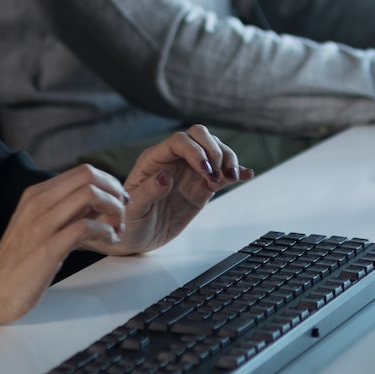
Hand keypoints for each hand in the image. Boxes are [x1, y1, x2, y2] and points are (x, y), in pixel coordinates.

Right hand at [0, 165, 130, 324]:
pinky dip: (105, 232)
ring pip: (90, 195)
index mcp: (37, 194)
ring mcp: (42, 224)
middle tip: (121, 213)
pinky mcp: (48, 248)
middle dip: (114, 192)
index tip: (119, 201)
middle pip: (88, 177)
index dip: (108, 183)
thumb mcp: (39, 224)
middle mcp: (38, 202)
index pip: (82, 171)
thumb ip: (65, 209)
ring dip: (113, 211)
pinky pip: (86, 227)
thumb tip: (98, 199)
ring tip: (116, 229)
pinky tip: (108, 241)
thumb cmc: (20, 258)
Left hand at [109, 125, 252, 255]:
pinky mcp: (201, 188)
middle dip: (214, 149)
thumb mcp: (132, 209)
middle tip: (218, 172)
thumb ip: (147, 192)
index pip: (179, 141)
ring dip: (227, 159)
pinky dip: (235, 173)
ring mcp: (189, 172)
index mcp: (155, 159)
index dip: (196, 150)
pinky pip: (221, 175)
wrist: (136, 237)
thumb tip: (164, 176)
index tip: (206, 169)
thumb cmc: (129, 220)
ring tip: (231, 177)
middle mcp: (174, 160)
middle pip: (200, 136)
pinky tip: (245, 174)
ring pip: (214, 151)